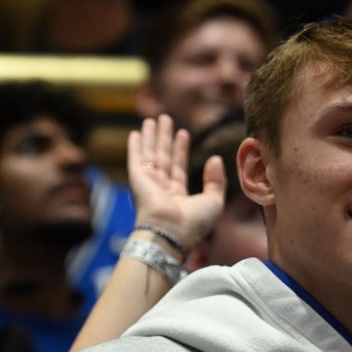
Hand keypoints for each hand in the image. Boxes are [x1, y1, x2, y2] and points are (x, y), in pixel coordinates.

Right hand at [128, 115, 225, 247]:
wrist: (171, 232)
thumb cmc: (193, 222)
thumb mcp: (214, 201)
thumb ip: (216, 180)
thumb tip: (215, 159)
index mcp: (177, 196)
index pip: (178, 167)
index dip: (181, 149)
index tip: (183, 133)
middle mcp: (161, 189)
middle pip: (163, 157)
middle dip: (164, 138)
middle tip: (165, 119)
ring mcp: (148, 184)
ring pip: (150, 154)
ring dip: (151, 136)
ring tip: (153, 119)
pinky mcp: (138, 179)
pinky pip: (136, 159)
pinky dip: (135, 146)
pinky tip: (136, 133)